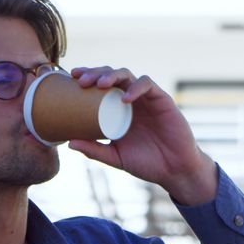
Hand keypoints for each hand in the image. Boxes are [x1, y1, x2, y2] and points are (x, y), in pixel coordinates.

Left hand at [67, 66, 218, 205]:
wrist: (174, 170)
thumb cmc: (145, 163)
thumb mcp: (115, 157)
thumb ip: (95, 150)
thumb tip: (69, 143)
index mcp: (117, 109)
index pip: (100, 86)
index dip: (87, 77)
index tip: (71, 78)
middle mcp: (131, 100)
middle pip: (111, 75)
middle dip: (95, 73)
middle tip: (81, 80)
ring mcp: (146, 99)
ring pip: (128, 75)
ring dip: (112, 75)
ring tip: (100, 84)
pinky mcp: (162, 100)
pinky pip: (148, 86)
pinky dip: (136, 88)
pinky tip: (125, 98)